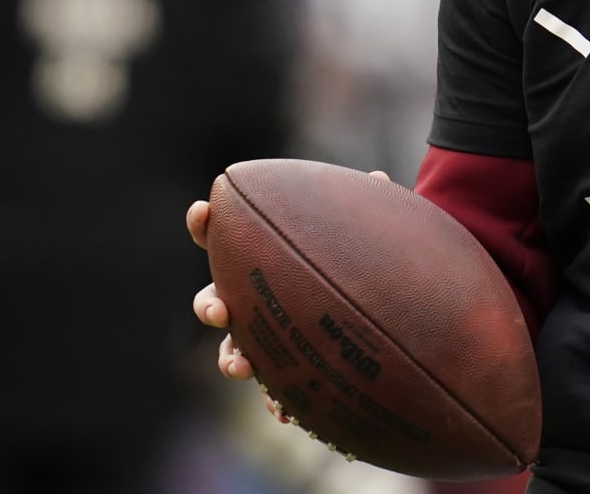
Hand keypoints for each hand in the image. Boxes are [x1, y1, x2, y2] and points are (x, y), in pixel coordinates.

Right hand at [187, 169, 391, 418]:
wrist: (386, 311)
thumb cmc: (363, 260)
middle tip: (222, 308)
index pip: (224, 237)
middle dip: (210, 304)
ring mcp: (270, 337)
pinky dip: (276, 402)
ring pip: (234, 351)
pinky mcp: (291, 372)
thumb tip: (380, 178)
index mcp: (263, 258)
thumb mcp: (366, 233)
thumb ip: (367, 207)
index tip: (202, 210)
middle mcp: (257, 298)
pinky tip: (286, 411)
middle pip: (215, 300)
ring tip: (242, 367)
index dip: (206, 224)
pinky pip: (276, 393)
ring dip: (231, 359)